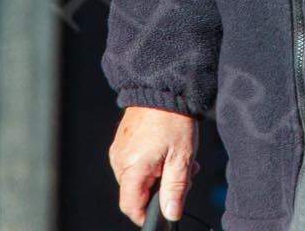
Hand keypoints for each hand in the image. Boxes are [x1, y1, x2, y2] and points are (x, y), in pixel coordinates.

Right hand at [109, 105, 199, 225]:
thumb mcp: (181, 158)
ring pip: (138, 178)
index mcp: (132, 168)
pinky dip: (152, 163)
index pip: (131, 207)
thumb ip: (175, 189)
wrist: (162, 88)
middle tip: (184, 175)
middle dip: (160, 190)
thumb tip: (171, 214)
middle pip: (137, 192)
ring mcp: (119, 151)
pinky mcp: (123, 142)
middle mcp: (120, 161)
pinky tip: (168, 150)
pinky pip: (135, 163)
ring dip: (159, 175)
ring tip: (179, 158)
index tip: (164, 213)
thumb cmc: (173, 120)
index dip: (147, 215)